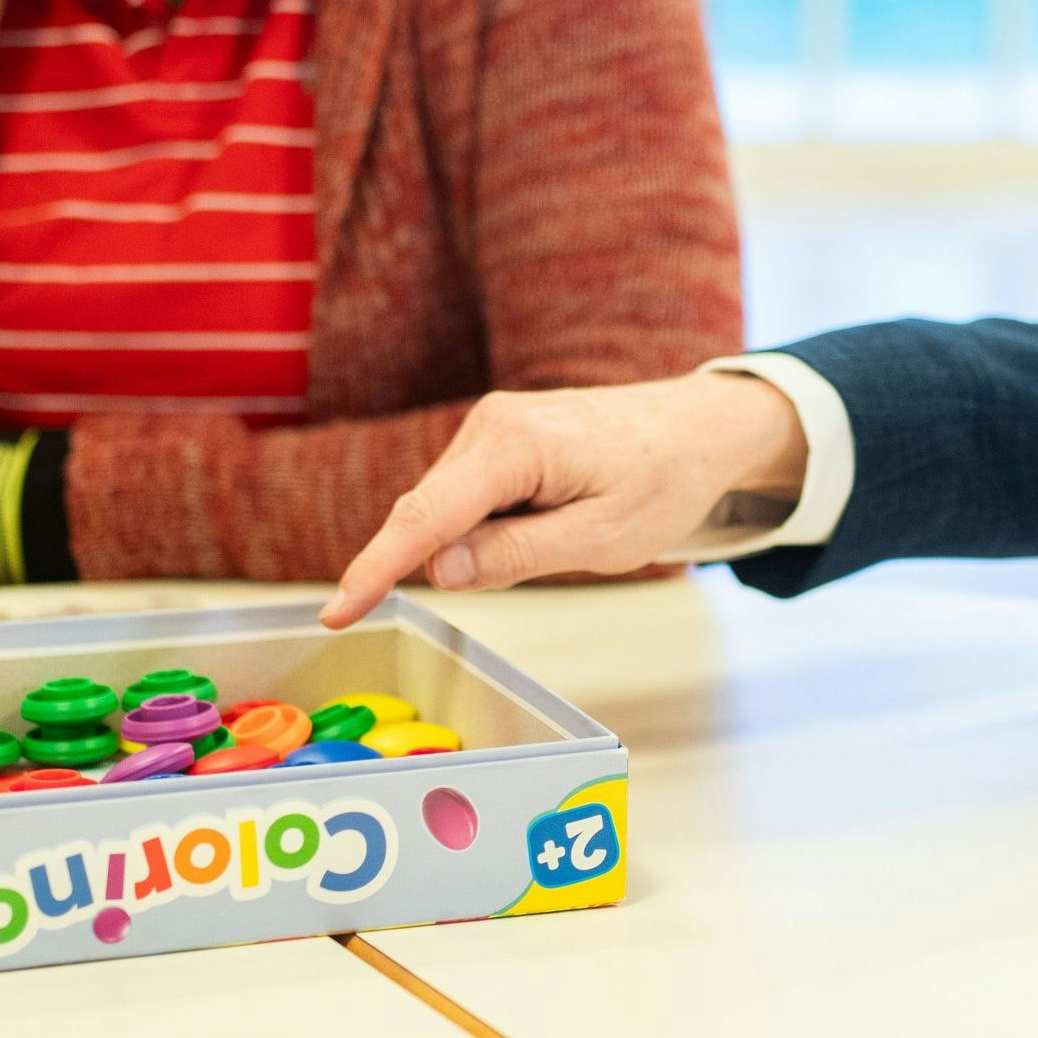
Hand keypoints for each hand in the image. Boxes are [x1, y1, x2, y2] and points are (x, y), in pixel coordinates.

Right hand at [321, 370, 807, 627]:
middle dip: (446, 561)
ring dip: (480, 545)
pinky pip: (469, 500)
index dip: (375, 570)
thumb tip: (442, 571)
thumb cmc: (664, 480)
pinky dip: (488, 529)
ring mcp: (492, 429)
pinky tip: (547, 522)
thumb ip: (518, 555)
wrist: (701, 429)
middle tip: (531, 560)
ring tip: (569, 526)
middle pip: (431, 516)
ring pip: (449, 511)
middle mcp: (490, 426)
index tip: (337, 612)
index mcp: (513, 444)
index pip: (426, 519)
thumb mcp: (602, 538)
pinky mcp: (500, 441)